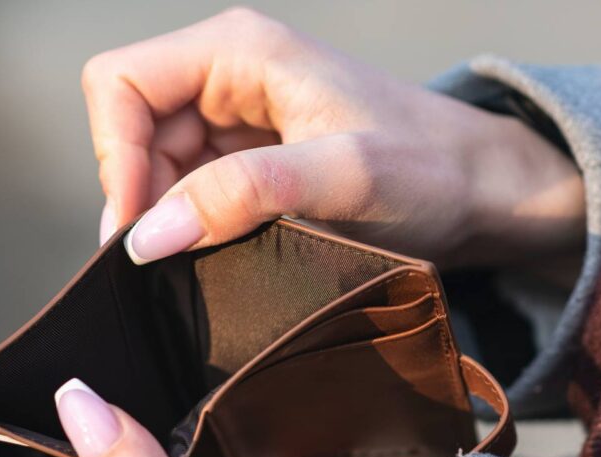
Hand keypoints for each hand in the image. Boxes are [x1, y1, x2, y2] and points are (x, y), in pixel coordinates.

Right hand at [84, 7, 582, 267]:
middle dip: (138, 196)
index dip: (115, 156)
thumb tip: (148, 235)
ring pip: (154, 166)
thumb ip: (244, 195)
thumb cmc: (431, 169)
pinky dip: (191, 226)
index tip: (140, 229)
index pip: (119, 84)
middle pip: (130, 129)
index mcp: (238, 49)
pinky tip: (218, 256)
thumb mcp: (343, 178)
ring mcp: (236, 116)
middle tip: (165, 263)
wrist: (485, 192)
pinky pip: (189, 189)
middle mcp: (227, 73)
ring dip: (165, 217)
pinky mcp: (250, 158)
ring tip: (202, 262)